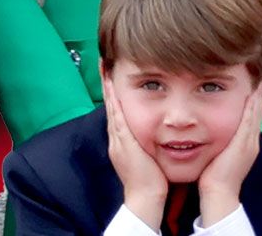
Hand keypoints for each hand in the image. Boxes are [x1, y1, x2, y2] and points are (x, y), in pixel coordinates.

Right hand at [102, 79, 167, 226]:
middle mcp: (117, 138)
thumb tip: (157, 131)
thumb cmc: (152, 179)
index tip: (112, 75)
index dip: (114, 93)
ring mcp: (118, 140)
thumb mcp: (148, 155)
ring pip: (111, 108)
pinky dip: (113, 101)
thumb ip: (148, 142)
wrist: (146, 197)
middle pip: (110, 105)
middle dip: (108, 85)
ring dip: (108, 88)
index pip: (117, 111)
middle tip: (104, 64)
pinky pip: (116, 117)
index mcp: (122, 141)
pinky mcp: (123, 142)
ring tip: (105, 69)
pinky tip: (113, 86)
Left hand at [198, 87, 261, 224]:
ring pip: (257, 114)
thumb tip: (211, 137)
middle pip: (259, 114)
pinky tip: (254, 94)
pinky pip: (251, 120)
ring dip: (259, 97)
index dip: (256, 105)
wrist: (219, 192)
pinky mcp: (244, 143)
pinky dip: (254, 106)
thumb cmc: (214, 178)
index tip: (257, 90)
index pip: (253, 120)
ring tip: (261, 81)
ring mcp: (250, 142)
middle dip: (261, 96)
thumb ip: (219, 145)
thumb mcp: (220, 157)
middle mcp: (252, 142)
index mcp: (247, 145)